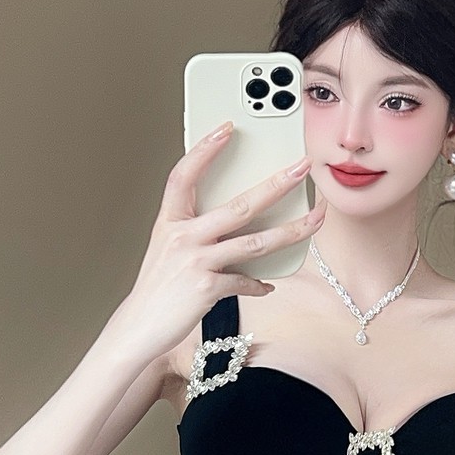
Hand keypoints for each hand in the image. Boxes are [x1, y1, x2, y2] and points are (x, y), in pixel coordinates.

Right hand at [105, 122, 327, 361]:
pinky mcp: (207, 289)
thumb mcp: (168, 248)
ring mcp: (196, 262)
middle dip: (276, 184)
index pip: (185, 175)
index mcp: (170, 221)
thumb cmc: (156, 287)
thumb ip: (194, 230)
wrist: (139, 326)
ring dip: (291, 231)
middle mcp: (183, 237)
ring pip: (255, 242)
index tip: (227, 128)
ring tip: (316, 220)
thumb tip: (234, 220)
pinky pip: (246, 281)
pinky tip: (268, 284)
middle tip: (301, 167)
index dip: (204, 149)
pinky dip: (259, 284)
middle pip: (238, 205)